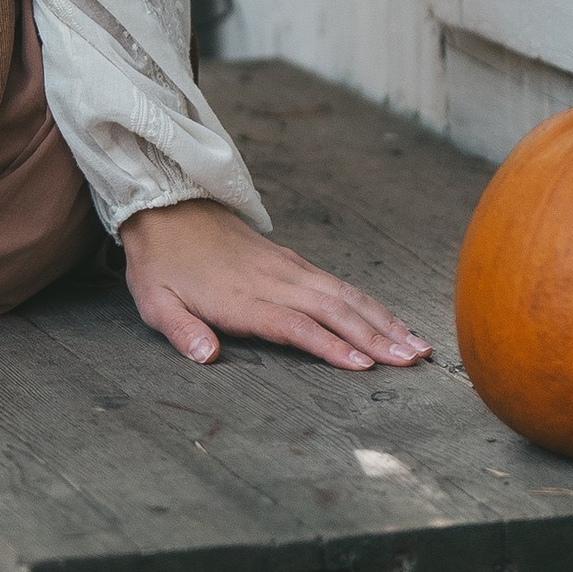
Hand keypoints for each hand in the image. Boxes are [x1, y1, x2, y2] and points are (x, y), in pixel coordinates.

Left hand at [121, 200, 430, 372]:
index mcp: (241, 297)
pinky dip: (369, 304)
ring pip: (344, 296)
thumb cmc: (161, 264)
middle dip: (376, 337)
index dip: (329, 345)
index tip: (364, 365)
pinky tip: (391, 321)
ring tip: (417, 346)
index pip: (294, 325)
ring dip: (383, 321)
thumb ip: (182, 330)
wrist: (166, 206)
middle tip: (413, 361)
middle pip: (333, 311)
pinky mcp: (292, 261)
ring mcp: (287, 269)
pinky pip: (338, 284)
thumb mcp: (155, 302)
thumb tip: (206, 358)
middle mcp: (273, 281)